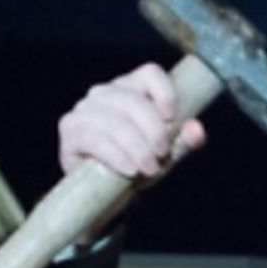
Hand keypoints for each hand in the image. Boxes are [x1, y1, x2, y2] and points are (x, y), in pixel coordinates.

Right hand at [57, 63, 206, 181]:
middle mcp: (105, 93)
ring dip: (137, 148)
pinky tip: (130, 169)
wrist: (106, 194)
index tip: (172, 120)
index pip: (150, 73)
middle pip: (134, 101)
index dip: (165, 93)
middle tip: (162, 155)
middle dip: (153, 131)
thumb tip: (196, 130)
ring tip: (149, 168)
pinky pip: (95, 139)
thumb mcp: (165, 154)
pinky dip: (116, 156)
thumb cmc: (137, 165)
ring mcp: (84, 110)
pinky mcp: (70, 131)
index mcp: (131, 89)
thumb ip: (183, 141)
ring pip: (115, 122)